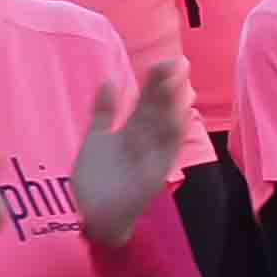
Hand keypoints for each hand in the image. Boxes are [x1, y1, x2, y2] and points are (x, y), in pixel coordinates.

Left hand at [70, 56, 194, 246]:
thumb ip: (104, 110)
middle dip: (169, 86)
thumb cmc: (96, 180)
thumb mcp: (97, 138)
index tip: (163, 61)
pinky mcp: (156, 172)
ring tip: (181, 82)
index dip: (155, 82)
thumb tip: (112, 79)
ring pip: (166, 125)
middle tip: (179, 62)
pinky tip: (180, 115)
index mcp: (132, 130)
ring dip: (175, 105)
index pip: (147, 100)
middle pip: (159, 108)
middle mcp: (145, 140)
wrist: (95, 215)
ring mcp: (152, 155)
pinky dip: (174, 133)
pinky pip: (167, 150)